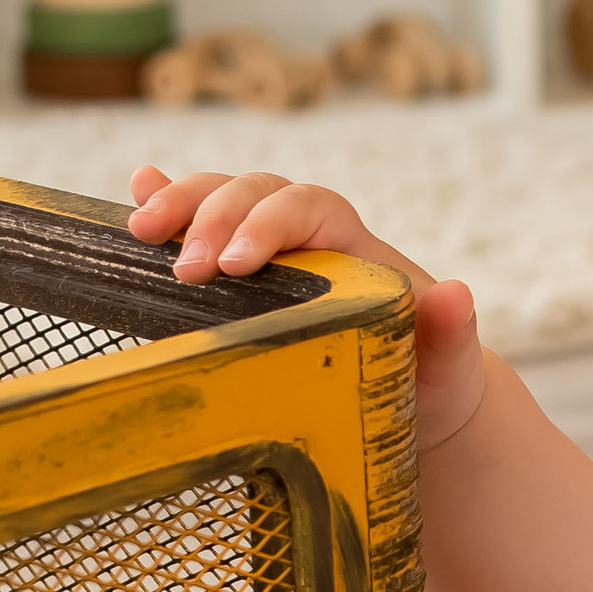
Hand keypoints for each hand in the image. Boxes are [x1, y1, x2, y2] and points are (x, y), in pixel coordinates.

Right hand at [124, 163, 487, 453]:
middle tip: (184, 266)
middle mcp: (310, 237)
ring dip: (181, 206)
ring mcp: (272, 250)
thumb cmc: (428, 380)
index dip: (270, 223)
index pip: (310, 208)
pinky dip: (172, 206)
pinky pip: (204, 228)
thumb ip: (452, 333)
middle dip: (214, 217)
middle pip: (256, 194)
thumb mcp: (448, 366)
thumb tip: (456, 295)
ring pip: (223, 200)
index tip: (238, 265)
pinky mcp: (241, 275)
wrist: (409, 397)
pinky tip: (137, 198)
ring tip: (141, 232)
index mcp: (355, 247)